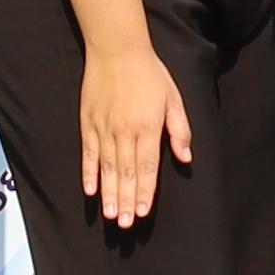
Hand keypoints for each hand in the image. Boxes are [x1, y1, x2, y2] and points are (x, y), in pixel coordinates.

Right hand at [78, 42, 198, 228]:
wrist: (116, 50)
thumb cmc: (149, 73)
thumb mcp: (173, 99)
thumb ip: (179, 129)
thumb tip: (186, 156)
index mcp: (148, 127)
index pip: (147, 167)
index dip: (145, 191)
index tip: (143, 212)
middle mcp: (125, 131)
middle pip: (127, 173)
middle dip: (126, 200)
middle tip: (124, 225)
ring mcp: (105, 128)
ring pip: (108, 168)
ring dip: (109, 193)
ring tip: (110, 215)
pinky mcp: (89, 123)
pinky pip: (89, 153)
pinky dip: (89, 173)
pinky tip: (90, 190)